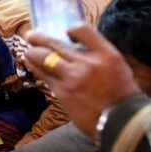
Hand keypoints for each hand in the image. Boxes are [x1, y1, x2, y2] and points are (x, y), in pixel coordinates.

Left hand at [23, 25, 140, 138]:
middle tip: (31, 36)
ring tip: (28, 52)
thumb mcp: (117, 66)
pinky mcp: (62, 92)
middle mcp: (87, 62)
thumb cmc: (122, 95)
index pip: (83, 29)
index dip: (72, 29)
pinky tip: (32, 66)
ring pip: (43, 58)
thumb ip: (98, 54)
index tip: (67, 33)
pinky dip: (36, 69)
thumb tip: (77, 48)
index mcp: (105, 53)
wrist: (121, 122)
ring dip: (32, 53)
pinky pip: (44, 76)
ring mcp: (72, 77)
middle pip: (56, 43)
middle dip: (39, 38)